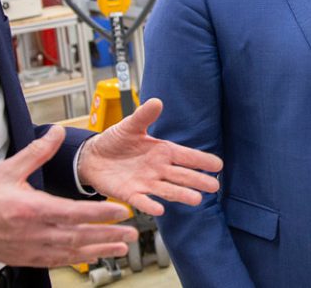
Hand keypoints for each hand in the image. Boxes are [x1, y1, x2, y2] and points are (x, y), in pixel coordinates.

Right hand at [0, 126, 136, 266]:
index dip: (101, 214)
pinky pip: (56, 261)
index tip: (122, 212)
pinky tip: (92, 256)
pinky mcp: (25, 258)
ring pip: (71, 252)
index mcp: (31, 209)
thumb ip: (37, 152)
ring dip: (99, 250)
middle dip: (108, 236)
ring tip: (121, 248)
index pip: (74, 213)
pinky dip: (77, 259)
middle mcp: (33, 233)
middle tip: (132, 234)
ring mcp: (29, 249)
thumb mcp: (7, 169)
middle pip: (79, 236)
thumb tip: (56, 131)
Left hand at [78, 98, 222, 214]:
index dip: (201, 160)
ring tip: (197, 200)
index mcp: (162, 151)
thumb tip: (157, 101)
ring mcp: (146, 182)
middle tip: (214, 186)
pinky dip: (150, 205)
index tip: (218, 165)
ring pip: (167, 189)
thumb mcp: (130, 126)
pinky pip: (142, 200)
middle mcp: (158, 169)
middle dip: (198, 180)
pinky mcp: (130, 193)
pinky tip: (159, 210)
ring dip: (181, 195)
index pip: (186, 156)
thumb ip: (144, 116)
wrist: (92, 157)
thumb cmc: (115, 141)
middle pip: (182, 175)